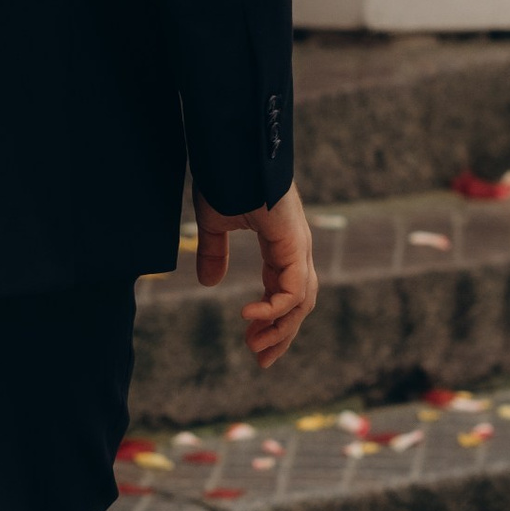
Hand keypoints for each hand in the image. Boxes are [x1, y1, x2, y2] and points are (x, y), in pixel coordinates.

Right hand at [193, 182, 316, 371]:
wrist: (233, 150)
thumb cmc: (225, 176)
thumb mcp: (214, 224)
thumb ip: (214, 253)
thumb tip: (208, 284)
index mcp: (280, 244)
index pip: (284, 292)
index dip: (270, 320)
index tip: (252, 344)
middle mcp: (295, 248)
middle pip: (299, 303)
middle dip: (281, 334)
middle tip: (260, 360)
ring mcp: (298, 246)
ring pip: (301, 301)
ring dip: (280, 328)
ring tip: (255, 348)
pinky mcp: (294, 243)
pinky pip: (292, 289)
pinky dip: (274, 308)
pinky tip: (249, 317)